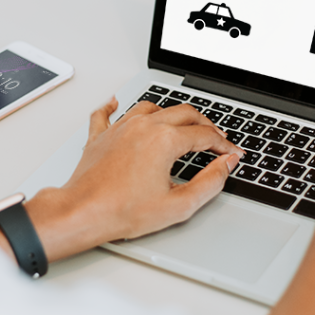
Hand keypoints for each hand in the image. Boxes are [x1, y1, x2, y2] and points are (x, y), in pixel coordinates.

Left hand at [24, 99, 242, 260]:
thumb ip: (210, 182)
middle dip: (204, 124)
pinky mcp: (100, 136)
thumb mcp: (179, 205)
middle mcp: (143, 126)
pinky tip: (116, 102)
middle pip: (183, 113)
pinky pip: (106, 113)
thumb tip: (226, 164)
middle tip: (215, 137)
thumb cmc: (123, 211)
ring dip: (170, 113)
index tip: (231, 151)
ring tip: (181, 123)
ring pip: (151, 107)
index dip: (223, 144)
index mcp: (164, 140)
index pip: (204, 136)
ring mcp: (120, 128)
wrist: (83, 212)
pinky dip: (113, 106)